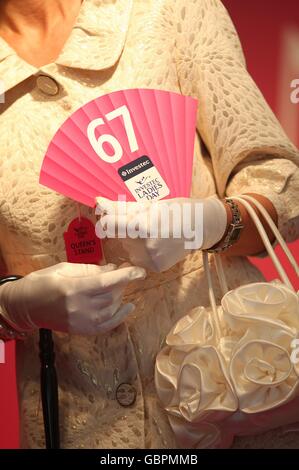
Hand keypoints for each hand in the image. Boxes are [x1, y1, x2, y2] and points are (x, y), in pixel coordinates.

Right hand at [0, 262, 145, 334]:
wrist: (26, 305)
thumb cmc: (43, 281)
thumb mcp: (65, 268)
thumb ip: (91, 269)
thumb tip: (114, 268)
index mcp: (73, 288)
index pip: (107, 282)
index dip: (126, 276)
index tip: (140, 270)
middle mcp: (79, 307)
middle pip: (111, 295)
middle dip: (121, 283)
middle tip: (122, 272)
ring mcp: (80, 322)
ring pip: (112, 309)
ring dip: (120, 296)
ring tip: (118, 286)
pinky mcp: (81, 330)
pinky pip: (107, 325)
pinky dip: (120, 316)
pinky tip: (128, 306)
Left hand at [96, 197, 226, 271]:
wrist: (202, 226)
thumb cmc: (176, 210)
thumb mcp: (149, 205)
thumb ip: (122, 207)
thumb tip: (99, 203)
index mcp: (141, 226)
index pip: (108, 225)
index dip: (107, 219)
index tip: (110, 217)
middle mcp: (145, 245)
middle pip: (120, 236)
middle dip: (127, 229)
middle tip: (145, 223)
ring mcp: (151, 259)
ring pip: (128, 249)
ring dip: (134, 241)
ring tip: (155, 233)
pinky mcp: (156, 267)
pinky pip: (139, 258)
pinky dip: (144, 251)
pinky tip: (159, 244)